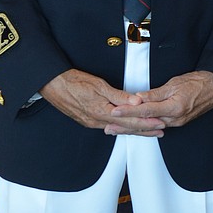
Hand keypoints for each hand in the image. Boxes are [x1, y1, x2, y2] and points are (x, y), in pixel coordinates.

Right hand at [41, 69, 165, 136]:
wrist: (52, 84)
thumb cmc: (73, 81)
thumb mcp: (99, 85)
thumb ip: (119, 95)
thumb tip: (136, 102)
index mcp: (102, 112)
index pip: (130, 121)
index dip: (146, 123)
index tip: (160, 123)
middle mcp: (97, 121)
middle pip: (126, 128)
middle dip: (144, 130)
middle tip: (160, 131)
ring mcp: (91, 122)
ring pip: (118, 128)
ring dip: (134, 130)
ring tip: (148, 131)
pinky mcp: (87, 120)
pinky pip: (109, 126)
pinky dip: (121, 128)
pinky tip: (126, 128)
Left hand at [105, 70, 212, 135]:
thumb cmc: (198, 82)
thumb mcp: (174, 83)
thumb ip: (155, 93)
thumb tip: (139, 97)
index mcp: (173, 108)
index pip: (145, 111)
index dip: (128, 111)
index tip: (115, 111)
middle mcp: (175, 119)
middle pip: (145, 123)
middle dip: (126, 126)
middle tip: (110, 128)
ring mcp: (177, 122)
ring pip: (151, 126)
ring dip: (133, 128)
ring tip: (117, 129)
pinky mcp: (178, 121)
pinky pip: (158, 125)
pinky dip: (145, 126)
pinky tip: (136, 127)